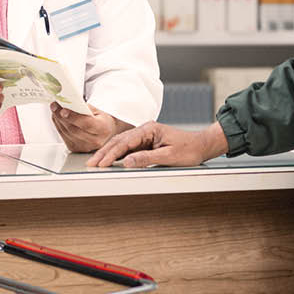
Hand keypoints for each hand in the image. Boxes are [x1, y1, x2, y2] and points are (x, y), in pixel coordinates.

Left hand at [50, 103, 130, 152]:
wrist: (106, 132)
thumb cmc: (102, 120)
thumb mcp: (98, 110)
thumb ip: (85, 108)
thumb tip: (69, 103)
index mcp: (103, 129)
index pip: (86, 124)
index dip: (73, 117)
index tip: (63, 110)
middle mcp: (95, 141)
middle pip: (74, 130)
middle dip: (61, 117)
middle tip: (55, 106)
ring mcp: (85, 147)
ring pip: (66, 133)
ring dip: (58, 120)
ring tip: (55, 109)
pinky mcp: (76, 149)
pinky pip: (64, 136)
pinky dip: (59, 126)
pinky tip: (57, 118)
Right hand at [86, 120, 228, 167]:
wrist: (202, 146)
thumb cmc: (189, 149)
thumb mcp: (169, 156)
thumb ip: (147, 158)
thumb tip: (127, 162)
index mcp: (149, 129)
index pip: (125, 142)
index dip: (111, 154)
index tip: (101, 163)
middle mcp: (145, 130)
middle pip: (119, 141)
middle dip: (104, 153)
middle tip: (92, 164)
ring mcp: (145, 136)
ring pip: (122, 145)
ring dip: (109, 154)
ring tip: (96, 163)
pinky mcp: (147, 143)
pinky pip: (129, 149)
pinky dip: (118, 155)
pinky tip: (110, 161)